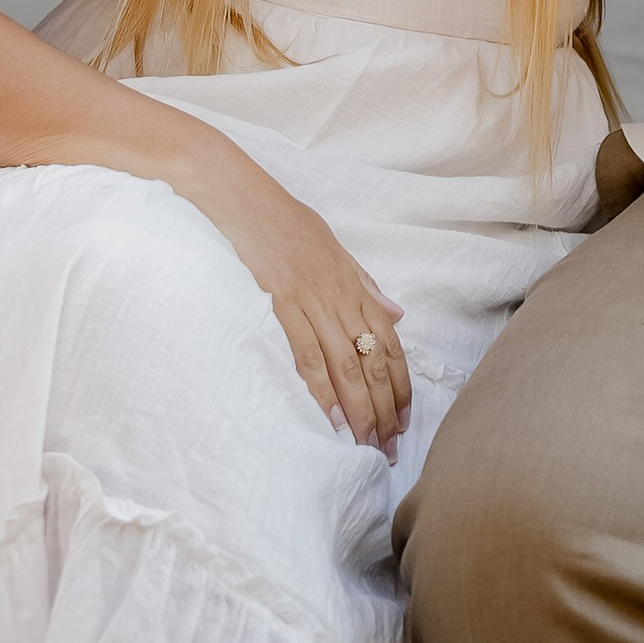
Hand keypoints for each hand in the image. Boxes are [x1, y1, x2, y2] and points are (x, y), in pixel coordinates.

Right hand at [182, 145, 412, 455]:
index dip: (400, 385)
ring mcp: (312, 299)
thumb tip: (397, 313)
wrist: (239, 194)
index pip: (390, 343)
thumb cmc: (282, 218)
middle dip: (384, 409)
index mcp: (353, 282)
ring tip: (366, 445)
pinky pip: (306, 353)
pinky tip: (329, 419)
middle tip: (389, 448)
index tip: (404, 419)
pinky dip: (320, 389)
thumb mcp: (332, 245)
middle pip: (373, 362)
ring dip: (359, 410)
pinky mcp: (282, 303)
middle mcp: (340, 294)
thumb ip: (364, 284)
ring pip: (346, 365)